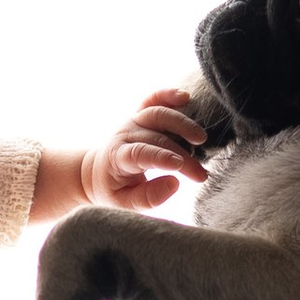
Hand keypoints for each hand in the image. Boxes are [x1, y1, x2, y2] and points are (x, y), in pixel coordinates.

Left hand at [83, 87, 211, 212]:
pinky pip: (153, 100)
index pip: (140, 153)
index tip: (180, 166)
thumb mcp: (123, 204)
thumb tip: (175, 183)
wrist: (98, 171)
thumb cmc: (113, 189)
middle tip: (201, 175)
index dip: (161, 157)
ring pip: (158, 114)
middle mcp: (125, 135)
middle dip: (183, 156)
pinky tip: (185, 97)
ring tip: (201, 138)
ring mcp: (133, 122)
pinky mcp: (141, 115)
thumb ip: (147, 197)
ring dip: (182, 123)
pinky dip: (167, 95)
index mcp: (118, 157)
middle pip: (157, 138)